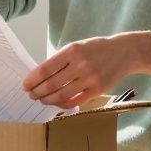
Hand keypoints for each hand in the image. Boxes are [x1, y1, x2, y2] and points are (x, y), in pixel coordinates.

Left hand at [23, 35, 138, 108]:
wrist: (124, 52)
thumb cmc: (97, 48)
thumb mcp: (77, 46)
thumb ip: (61, 60)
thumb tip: (41, 76)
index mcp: (72, 51)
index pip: (45, 69)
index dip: (32, 80)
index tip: (25, 85)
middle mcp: (80, 65)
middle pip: (51, 84)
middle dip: (37, 92)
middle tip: (31, 95)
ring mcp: (89, 79)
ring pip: (61, 95)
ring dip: (48, 100)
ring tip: (42, 99)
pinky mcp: (97, 90)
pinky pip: (75, 101)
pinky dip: (63, 104)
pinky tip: (57, 103)